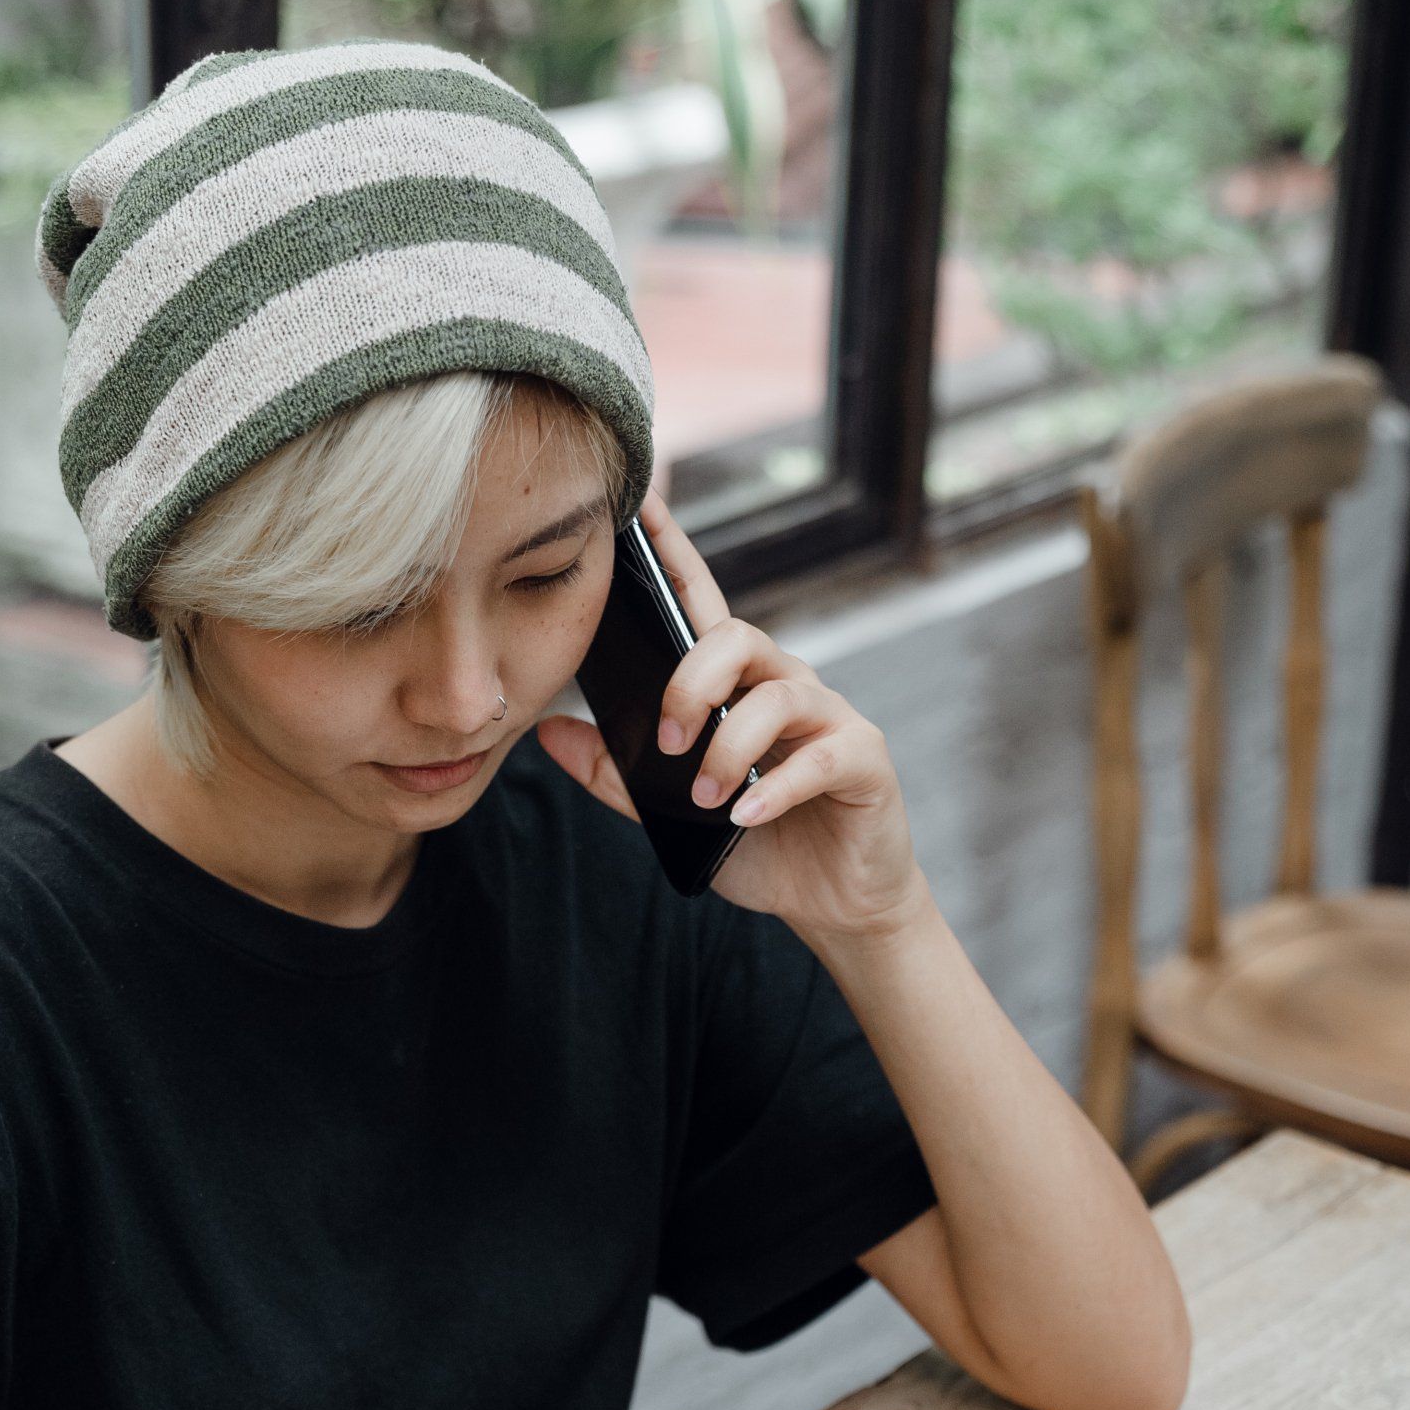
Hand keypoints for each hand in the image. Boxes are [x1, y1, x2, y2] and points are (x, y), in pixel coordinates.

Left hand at [537, 488, 928, 946]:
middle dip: (690, 684)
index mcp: (736, 686)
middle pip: (736, 638)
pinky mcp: (863, 758)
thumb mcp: (671, 812)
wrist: (833, 901)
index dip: (674, 552)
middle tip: (666, 743)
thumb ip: (615, 773)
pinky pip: (820, 757)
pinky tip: (746, 818)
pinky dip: (775, 789)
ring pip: (776, 696)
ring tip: (705, 798)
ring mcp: (829, 717)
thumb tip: (546, 731)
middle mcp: (785, 684)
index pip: (700, 604)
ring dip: (729, 748)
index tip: (638, 509)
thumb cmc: (756, 844)